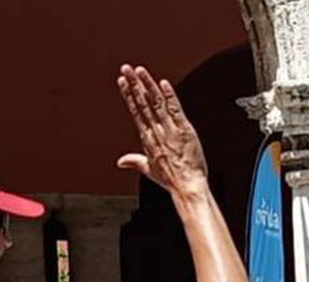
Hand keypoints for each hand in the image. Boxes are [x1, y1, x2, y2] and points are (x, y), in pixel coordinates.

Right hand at [115, 65, 207, 196]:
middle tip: (125, 68)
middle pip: (143, 103)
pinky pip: (175, 110)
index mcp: (147, 138)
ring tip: (139, 70)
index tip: (123, 82)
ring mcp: (170, 129)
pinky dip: (170, 96)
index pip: (136, 111)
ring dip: (148, 85)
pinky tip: (163, 84)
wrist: (187, 186)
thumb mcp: (149, 170)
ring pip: (156, 102)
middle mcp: (156, 131)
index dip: (129, 94)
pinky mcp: (184, 130)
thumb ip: (134, 162)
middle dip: (134, 84)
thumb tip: (121, 162)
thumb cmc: (171, 180)